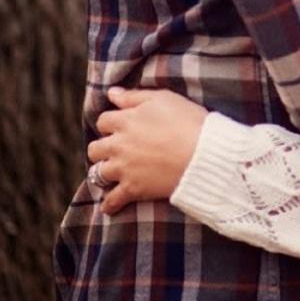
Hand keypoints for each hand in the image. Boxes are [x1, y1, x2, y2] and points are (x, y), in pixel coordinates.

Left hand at [87, 87, 209, 214]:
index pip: (103, 120)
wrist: (204, 154)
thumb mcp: (164, 99)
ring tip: (112, 173)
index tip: (119, 126)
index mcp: (125, 121)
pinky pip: (113, 200)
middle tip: (114, 150)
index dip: (111, 123)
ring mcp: (124, 168)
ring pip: (98, 172)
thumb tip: (111, 92)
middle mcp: (118, 145)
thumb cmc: (189, 122)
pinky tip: (108, 207)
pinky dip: (109, 204)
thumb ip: (134, 96)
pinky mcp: (133, 188)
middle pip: (95, 148)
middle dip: (102, 148)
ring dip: (104, 172)